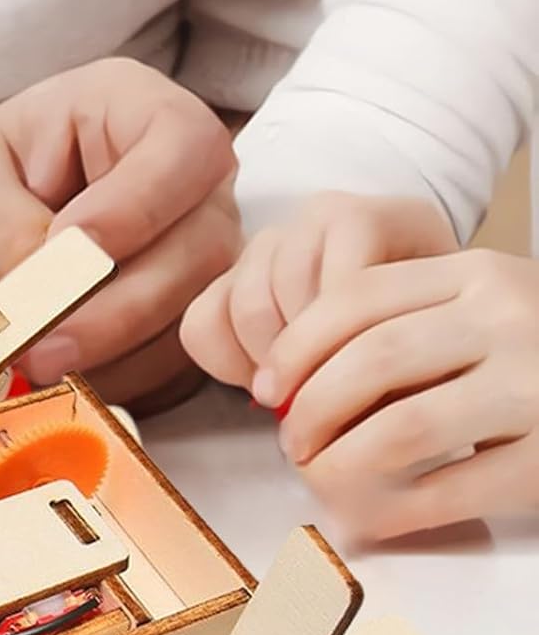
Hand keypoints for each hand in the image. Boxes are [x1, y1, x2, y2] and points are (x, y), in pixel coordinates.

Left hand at [0, 58, 239, 408]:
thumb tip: (41, 288)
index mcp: (140, 114)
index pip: (182, 147)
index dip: (136, 204)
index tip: (70, 246)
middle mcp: (192, 184)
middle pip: (201, 246)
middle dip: (117, 308)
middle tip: (43, 345)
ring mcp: (201, 255)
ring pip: (195, 313)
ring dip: (117, 354)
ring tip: (40, 370)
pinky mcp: (188, 320)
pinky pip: (182, 361)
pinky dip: (125, 380)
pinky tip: (66, 383)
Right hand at [181, 193, 459, 389]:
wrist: (403, 309)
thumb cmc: (421, 330)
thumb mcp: (433, 342)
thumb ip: (404, 364)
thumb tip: (353, 416)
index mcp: (381, 219)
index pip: (347, 282)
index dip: (342, 347)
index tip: (349, 397)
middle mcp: (318, 217)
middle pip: (286, 289)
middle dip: (300, 359)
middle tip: (319, 402)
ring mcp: (267, 242)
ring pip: (242, 305)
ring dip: (265, 362)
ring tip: (293, 392)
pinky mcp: (227, 276)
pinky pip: (202, 322)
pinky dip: (224, 360)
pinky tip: (258, 377)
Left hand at [255, 240, 538, 539]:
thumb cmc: (531, 357)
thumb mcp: (478, 311)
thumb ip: (399, 327)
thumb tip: (285, 389)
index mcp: (478, 273)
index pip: (354, 300)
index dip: (293, 350)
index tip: (267, 390)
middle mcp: (510, 318)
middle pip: (368, 363)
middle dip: (310, 412)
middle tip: (293, 444)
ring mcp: (537, 385)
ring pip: (398, 430)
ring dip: (339, 464)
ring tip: (323, 478)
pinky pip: (445, 491)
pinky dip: (391, 512)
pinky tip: (372, 519)